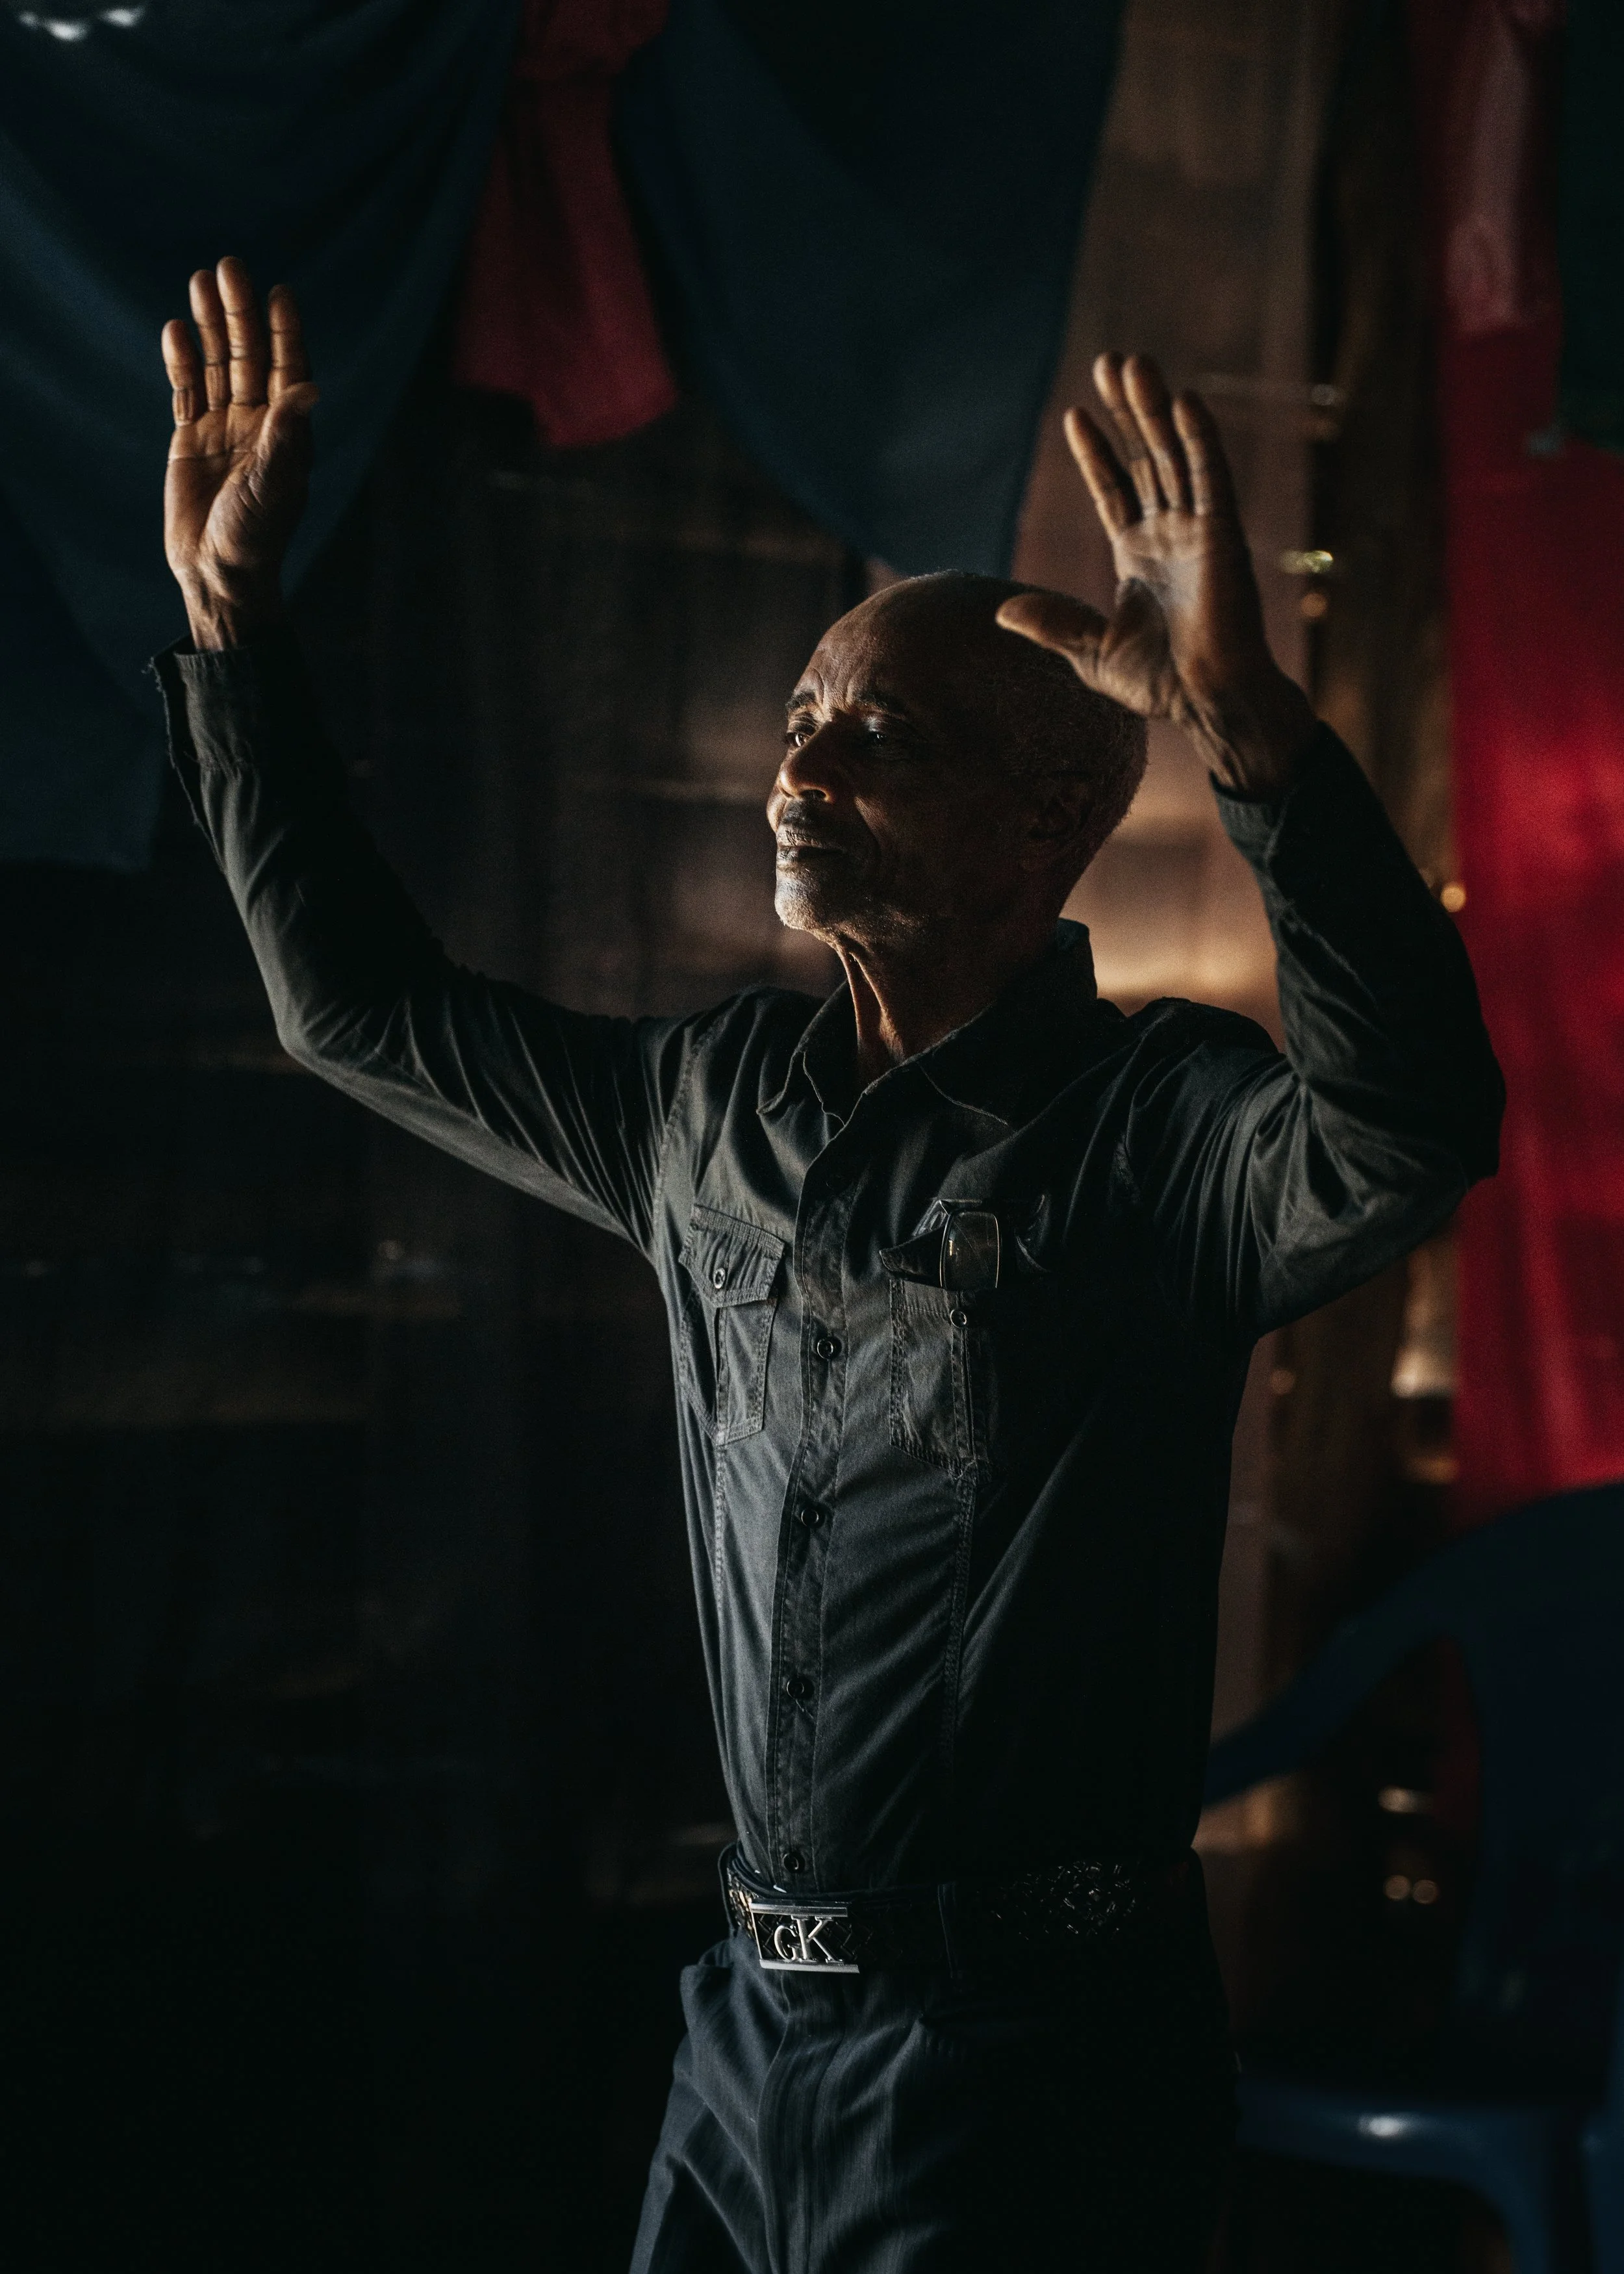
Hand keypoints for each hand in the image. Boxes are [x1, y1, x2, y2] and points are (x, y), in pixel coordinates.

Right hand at [161, 257, 317, 649]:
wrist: (218, 571)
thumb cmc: (256, 535)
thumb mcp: (275, 482)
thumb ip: (288, 432)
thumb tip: (311, 386)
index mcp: (287, 432)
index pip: (287, 369)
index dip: (284, 331)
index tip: (280, 292)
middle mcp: (258, 423)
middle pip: (248, 356)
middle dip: (240, 313)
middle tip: (230, 267)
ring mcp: (223, 429)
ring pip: (215, 366)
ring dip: (209, 325)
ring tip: (200, 279)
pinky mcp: (191, 440)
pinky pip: (186, 391)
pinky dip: (181, 361)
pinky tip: (175, 329)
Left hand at [998, 354, 1314, 796]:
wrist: (1207, 702)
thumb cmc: (1158, 685)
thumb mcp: (1089, 652)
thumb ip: (1051, 625)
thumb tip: (1000, 612)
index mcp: (1138, 555)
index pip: (1114, 489)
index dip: (1096, 452)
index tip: (1077, 414)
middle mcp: (1169, 533)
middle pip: (1145, 457)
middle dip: (1127, 411)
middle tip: (1109, 363)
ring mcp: (1198, 530)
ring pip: (1173, 455)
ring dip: (1155, 409)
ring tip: (1134, 364)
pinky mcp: (1224, 536)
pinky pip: (1212, 478)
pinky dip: (1199, 440)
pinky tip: (1185, 401)